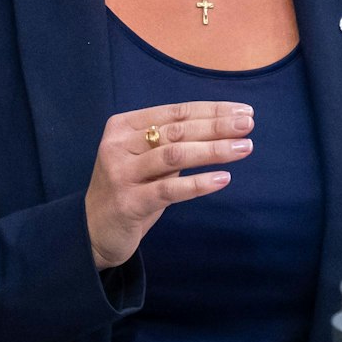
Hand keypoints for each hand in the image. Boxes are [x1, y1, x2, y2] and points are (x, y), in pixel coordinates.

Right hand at [85, 101, 255, 267]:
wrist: (93, 231)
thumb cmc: (130, 190)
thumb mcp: (146, 159)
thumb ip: (172, 142)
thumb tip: (225, 126)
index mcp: (123, 126)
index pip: (176, 112)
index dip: (212, 110)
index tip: (244, 111)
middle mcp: (118, 145)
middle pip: (177, 130)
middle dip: (217, 126)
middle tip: (248, 125)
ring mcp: (121, 174)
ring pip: (175, 155)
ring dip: (213, 150)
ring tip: (244, 148)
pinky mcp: (128, 202)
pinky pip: (170, 190)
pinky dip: (198, 183)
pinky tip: (223, 178)